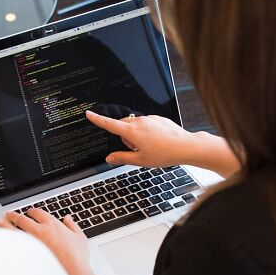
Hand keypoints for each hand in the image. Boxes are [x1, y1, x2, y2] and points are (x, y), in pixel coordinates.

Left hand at [0, 209, 102, 274]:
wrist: (71, 272)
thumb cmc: (76, 257)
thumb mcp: (79, 237)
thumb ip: (72, 226)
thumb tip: (68, 219)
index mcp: (52, 224)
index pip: (38, 213)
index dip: (32, 211)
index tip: (30, 212)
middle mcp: (39, 231)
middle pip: (22, 219)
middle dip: (14, 215)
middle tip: (9, 214)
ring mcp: (30, 242)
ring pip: (13, 230)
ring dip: (5, 225)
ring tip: (0, 223)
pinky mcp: (26, 254)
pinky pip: (13, 244)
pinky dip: (6, 240)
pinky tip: (2, 240)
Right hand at [85, 110, 239, 177]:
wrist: (186, 146)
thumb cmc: (164, 154)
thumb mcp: (140, 161)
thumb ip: (122, 158)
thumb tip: (109, 158)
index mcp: (132, 132)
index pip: (109, 124)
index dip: (97, 119)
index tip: (89, 114)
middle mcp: (139, 122)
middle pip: (123, 126)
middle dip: (125, 137)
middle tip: (137, 149)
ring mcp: (149, 119)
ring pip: (135, 125)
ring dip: (136, 135)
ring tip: (150, 147)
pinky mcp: (158, 118)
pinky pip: (146, 124)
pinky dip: (147, 132)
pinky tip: (157, 141)